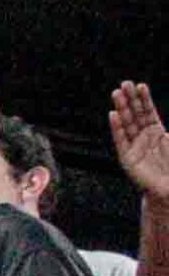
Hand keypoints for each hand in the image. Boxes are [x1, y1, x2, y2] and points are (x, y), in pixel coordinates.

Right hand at [111, 82, 168, 201]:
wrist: (168, 191)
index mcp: (157, 133)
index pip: (149, 112)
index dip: (145, 100)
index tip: (141, 86)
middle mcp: (144, 138)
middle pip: (136, 114)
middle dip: (131, 99)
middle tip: (125, 84)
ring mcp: (135, 146)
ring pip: (127, 123)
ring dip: (122, 108)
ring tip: (117, 94)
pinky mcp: (127, 158)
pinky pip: (121, 139)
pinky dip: (117, 127)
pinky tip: (114, 115)